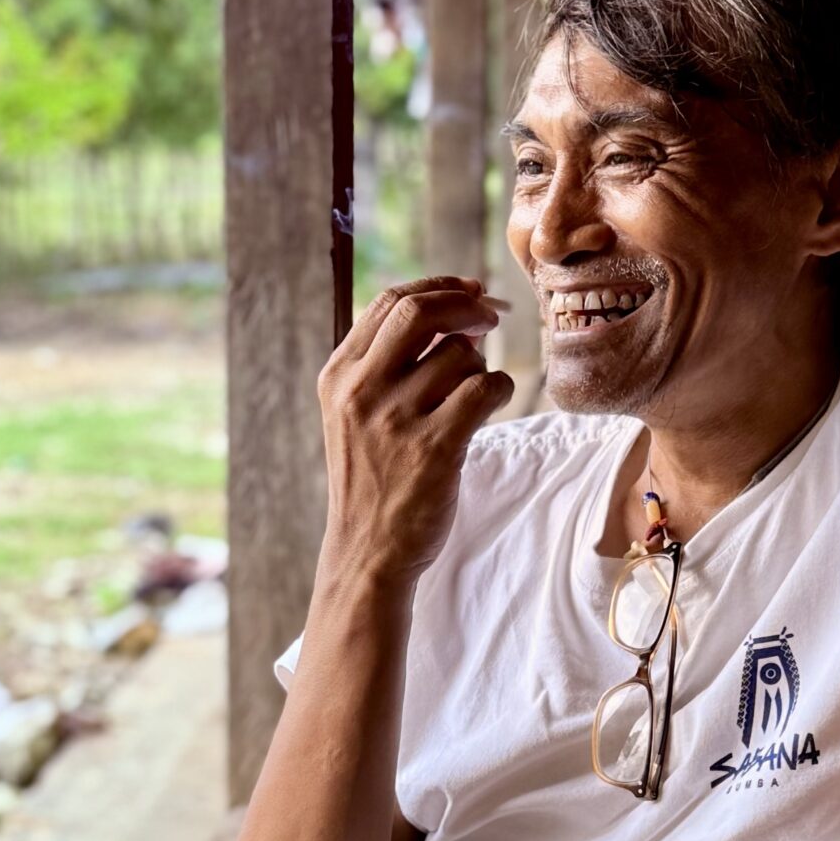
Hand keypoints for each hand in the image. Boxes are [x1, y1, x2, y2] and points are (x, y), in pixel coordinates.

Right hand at [316, 277, 516, 583]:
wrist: (367, 552)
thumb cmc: (371, 481)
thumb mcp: (353, 415)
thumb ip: (384, 364)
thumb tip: (450, 311)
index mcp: (339, 376)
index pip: (390, 301)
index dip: (438, 288)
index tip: (470, 291)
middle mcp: (361, 390)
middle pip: (421, 312)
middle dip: (466, 305)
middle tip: (492, 315)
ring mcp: (396, 418)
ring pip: (460, 355)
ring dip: (480, 366)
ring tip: (472, 395)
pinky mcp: (434, 447)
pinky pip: (485, 388)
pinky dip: (500, 389)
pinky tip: (491, 405)